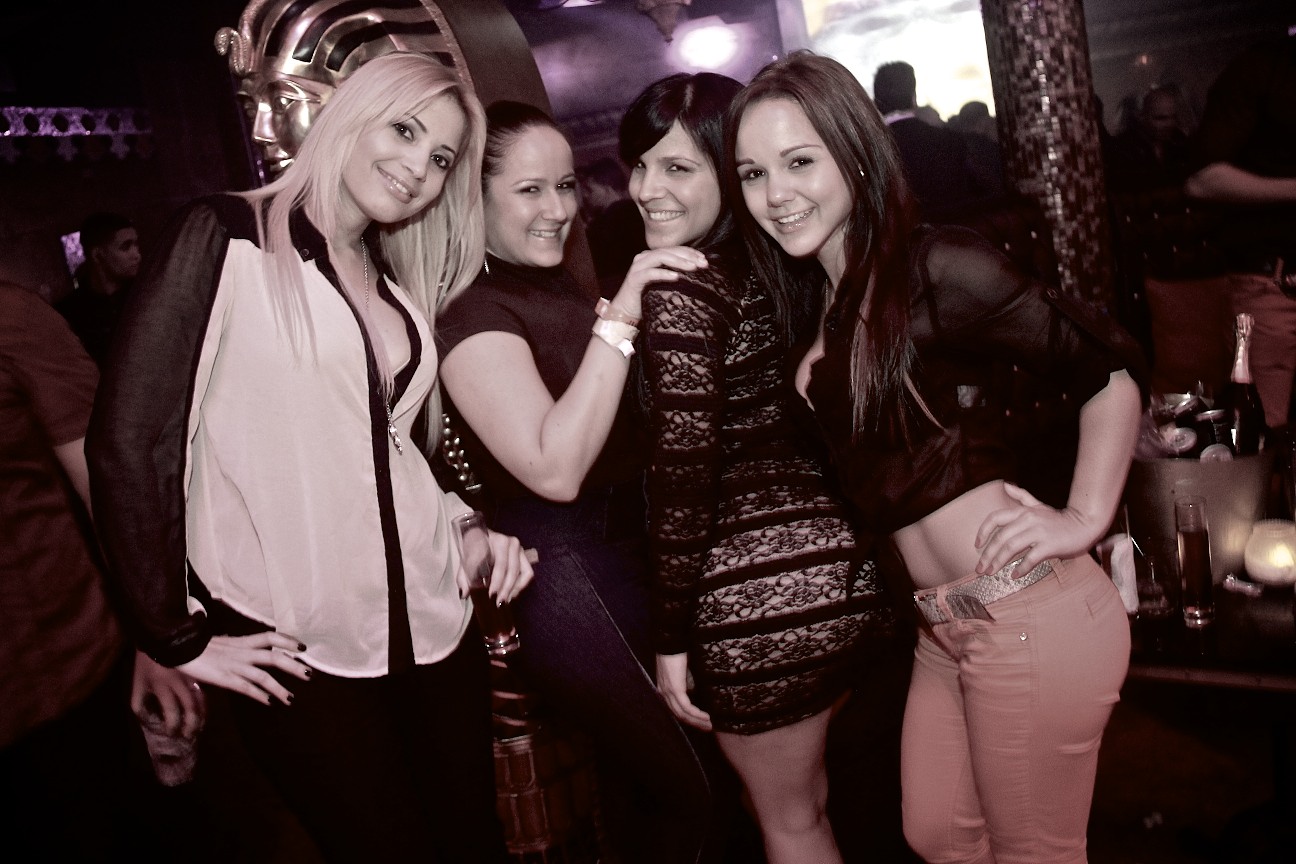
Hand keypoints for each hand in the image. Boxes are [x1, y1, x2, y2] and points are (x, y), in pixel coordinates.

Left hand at [131, 650, 205, 737]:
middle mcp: (180, 684)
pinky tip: (203, 710)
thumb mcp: (137, 681)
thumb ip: (138, 701)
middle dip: (191, 724)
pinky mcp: (197, 672)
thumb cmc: (147, 661)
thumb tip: (143, 718)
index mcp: (163, 686)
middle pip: (191, 708)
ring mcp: (191, 677)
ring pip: (202, 699)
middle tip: (189, 735)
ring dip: (202, 715)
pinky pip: (204, 690)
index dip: (172, 725)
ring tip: (199, 726)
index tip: (170, 733)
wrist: (160, 636)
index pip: (171, 711)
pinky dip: (204, 702)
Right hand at [177, 632, 311, 706]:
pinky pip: (246, 688)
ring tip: (291, 699)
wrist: (178, 648)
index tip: (303, 647)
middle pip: (274, 657)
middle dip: (293, 666)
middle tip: (309, 675)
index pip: (270, 636)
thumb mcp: (223, 643)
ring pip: (263, 676)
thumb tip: (248, 650)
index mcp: (242, 641)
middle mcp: (242, 652)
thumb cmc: (198, 647)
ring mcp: (234, 666)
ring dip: (279, 688)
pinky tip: (270, 703)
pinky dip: (260, 695)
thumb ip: (238, 648)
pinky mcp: (224, 678)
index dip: (288, 640)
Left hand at [458, 530, 533, 602]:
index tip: (492, 595)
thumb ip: (463, 578)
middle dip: (506, 588)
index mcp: (496, 541)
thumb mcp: (464, 561)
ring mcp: (519, 549)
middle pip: (512, 570)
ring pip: (523, 573)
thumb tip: (464, 594)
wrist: (480, 536)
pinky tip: (512, 595)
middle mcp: (510, 543)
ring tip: (505, 601)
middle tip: (498, 603)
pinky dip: (521, 586)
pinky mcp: (524, 556)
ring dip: (515, 589)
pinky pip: (528, 573)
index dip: (497, 581)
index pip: (500, 564)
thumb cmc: (472, 549)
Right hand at [609, 246, 708, 320]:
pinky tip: (677, 276)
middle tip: (703, 263)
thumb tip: (696, 271)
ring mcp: (638, 267)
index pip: (674, 250)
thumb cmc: (647, 299)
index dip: (690, 252)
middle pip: (669, 251)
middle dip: (688, 256)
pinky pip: (651, 273)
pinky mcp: (634, 279)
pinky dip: (664, 273)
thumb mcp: (664, 284)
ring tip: (693, 267)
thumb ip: (675, 274)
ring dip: (679, 261)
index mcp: (652, 257)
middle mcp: (644, 258)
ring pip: (660, 258)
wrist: (625, 314)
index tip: (704, 259)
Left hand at [656, 652, 711, 730]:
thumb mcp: (683, 669)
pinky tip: (705, 717)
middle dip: (694, 723)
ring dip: (697, 721)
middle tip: (708, 728)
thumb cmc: (678, 650)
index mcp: (664, 688)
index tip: (700, 722)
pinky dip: (696, 714)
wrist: (671, 639)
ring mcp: (668, 692)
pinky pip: (686, 707)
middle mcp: (663, 692)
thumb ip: (687, 680)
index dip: (688, 717)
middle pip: (679, 714)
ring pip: (682, 714)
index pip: (675, 708)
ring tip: (709, 725)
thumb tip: (696, 689)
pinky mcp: (675, 689)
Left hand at [974, 482, 1103, 574]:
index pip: (995, 518)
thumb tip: (1005, 485)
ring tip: (991, 573)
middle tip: (980, 568)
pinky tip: (1014, 576)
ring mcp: (1039, 532)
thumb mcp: (1038, 505)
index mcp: (1023, 512)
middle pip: (1000, 538)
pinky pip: (1030, 558)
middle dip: (987, 555)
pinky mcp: (1050, 545)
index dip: (983, 532)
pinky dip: (1020, 568)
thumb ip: (1021, 496)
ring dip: (998, 562)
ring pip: (1011, 547)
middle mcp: (1028, 520)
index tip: (977, 546)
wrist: (1085, 525)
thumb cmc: (1059, 519)